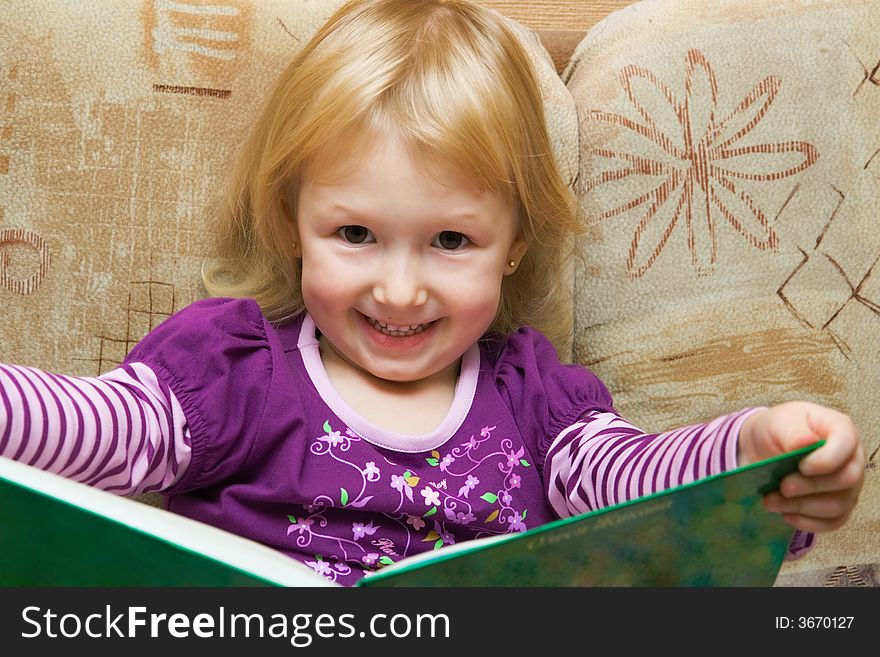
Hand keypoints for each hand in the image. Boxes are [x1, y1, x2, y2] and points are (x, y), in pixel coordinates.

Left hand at [738, 401, 864, 532]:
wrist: (763, 447)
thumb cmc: (776, 429)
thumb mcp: (778, 421)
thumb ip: (792, 432)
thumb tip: (807, 442)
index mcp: (841, 430)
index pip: (846, 445)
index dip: (827, 460)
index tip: (801, 467)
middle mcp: (851, 459)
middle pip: (847, 480)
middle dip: (811, 487)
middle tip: (783, 487)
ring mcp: (847, 486)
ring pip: (838, 505)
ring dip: (802, 507)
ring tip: (771, 501)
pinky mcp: (838, 507)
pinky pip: (832, 523)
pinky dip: (807, 522)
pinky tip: (785, 515)